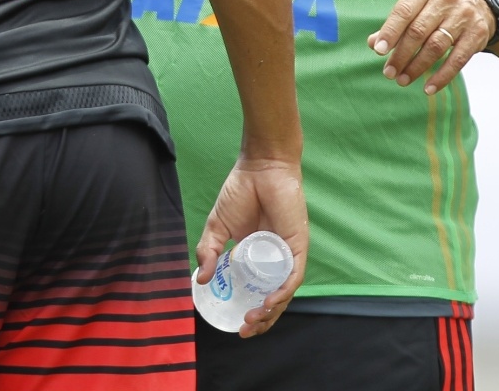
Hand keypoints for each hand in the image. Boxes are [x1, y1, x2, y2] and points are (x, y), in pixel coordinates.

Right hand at [196, 157, 307, 337]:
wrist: (260, 168)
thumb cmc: (240, 192)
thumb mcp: (217, 226)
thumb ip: (209, 251)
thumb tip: (201, 280)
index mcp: (257, 257)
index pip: (259, 292)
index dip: (252, 313)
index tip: (237, 326)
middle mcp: (275, 260)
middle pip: (274, 298)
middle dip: (262, 320)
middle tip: (246, 329)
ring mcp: (287, 254)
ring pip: (285, 292)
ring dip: (272, 310)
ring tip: (253, 320)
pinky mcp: (297, 246)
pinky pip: (294, 275)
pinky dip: (284, 291)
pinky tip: (270, 302)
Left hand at [369, 0, 494, 94]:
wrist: (481, 4)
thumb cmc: (438, 6)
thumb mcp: (417, 5)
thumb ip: (395, 24)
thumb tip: (373, 44)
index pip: (404, 11)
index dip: (390, 32)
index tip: (378, 50)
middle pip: (418, 31)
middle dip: (401, 54)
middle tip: (389, 72)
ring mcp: (464, 16)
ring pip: (436, 46)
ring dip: (417, 67)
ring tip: (403, 79)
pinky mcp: (477, 34)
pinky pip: (458, 59)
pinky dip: (442, 76)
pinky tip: (429, 88)